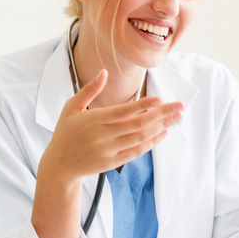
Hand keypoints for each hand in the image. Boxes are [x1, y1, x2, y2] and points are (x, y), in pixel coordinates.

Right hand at [39, 70, 183, 184]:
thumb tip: (104, 72)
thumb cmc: (65, 133)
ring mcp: (108, 151)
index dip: (143, 106)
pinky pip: (137, 152)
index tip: (160, 99)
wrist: (59, 165)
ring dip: (161, 127)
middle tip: (179, 106)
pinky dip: (152, 143)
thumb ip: (89, 90)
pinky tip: (163, 133)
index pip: (123, 111)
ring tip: (176, 118)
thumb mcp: (71, 108)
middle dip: (161, 115)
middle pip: (137, 124)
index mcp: (93, 120)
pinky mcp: (112, 163)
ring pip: (140, 138)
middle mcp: (102, 136)